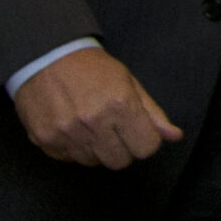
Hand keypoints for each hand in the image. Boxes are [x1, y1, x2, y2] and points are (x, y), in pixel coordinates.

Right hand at [12, 48, 183, 169]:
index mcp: (120, 104)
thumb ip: (153, 113)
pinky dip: (74, 148)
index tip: (137, 130)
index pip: (146, 148)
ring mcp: (67, 133)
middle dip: (122, 148)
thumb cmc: (92, 68)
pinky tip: (72, 127)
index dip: (145, 140)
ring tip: (90, 124)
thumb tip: (175, 136)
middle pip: (120, 162)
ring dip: (96, 149)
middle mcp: (94, 122)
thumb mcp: (129, 83)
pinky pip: (69, 159)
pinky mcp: (46, 140)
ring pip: (94, 163)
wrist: (47, 57)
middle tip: (113, 128)